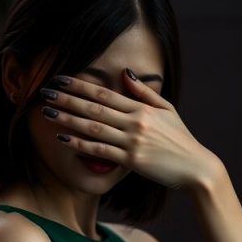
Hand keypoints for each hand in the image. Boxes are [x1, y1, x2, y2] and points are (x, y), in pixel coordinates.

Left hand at [39, 69, 223, 189]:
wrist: (197, 168)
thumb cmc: (181, 139)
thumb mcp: (167, 110)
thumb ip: (144, 92)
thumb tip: (124, 73)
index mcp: (142, 108)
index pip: (105, 94)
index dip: (80, 85)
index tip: (61, 78)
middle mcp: (135, 122)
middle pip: (94, 108)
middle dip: (67, 98)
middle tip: (45, 92)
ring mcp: (133, 141)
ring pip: (94, 128)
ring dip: (68, 119)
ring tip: (48, 112)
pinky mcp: (132, 161)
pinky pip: (101, 151)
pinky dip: (80, 144)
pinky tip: (63, 139)